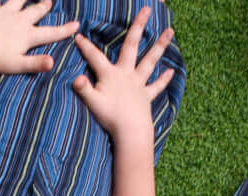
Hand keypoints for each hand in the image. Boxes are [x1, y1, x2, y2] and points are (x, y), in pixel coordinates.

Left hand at [0, 0, 78, 75]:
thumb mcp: (18, 66)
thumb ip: (36, 64)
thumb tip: (53, 63)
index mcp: (27, 35)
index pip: (50, 33)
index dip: (65, 30)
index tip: (76, 25)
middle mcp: (19, 21)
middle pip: (36, 11)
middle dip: (44, 6)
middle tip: (48, 2)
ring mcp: (4, 13)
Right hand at [70, 8, 175, 142]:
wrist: (131, 131)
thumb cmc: (110, 117)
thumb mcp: (92, 102)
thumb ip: (83, 89)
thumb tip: (76, 78)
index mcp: (110, 74)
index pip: (94, 57)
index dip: (85, 47)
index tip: (78, 35)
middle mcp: (126, 74)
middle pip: (131, 46)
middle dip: (138, 26)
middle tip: (147, 9)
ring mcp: (138, 84)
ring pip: (150, 61)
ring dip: (160, 46)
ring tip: (170, 31)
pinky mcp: (146, 97)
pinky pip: (156, 86)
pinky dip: (164, 79)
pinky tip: (171, 71)